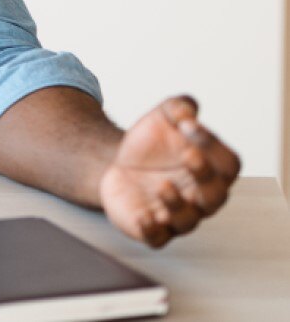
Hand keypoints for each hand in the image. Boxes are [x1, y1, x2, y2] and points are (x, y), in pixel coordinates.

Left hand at [99, 95, 239, 247]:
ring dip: (177, 205)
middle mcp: (200, 197)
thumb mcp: (164, 117)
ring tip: (163, 186)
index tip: (186, 124)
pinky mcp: (151, 228)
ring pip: (187, 221)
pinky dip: (151, 230)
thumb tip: (188, 111)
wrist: (116, 163)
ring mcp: (176, 215)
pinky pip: (157, 238)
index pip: (227, 163)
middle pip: (215, 195)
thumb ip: (179, 107)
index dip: (212, 144)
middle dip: (204, 177)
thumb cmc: (152, 144)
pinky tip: (143, 216)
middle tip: (189, 156)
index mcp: (212, 170)